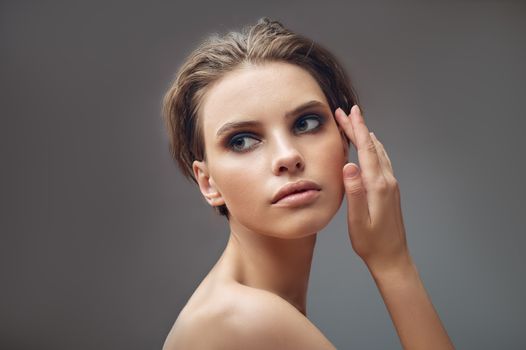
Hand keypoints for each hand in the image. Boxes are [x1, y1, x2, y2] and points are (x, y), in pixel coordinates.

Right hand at [335, 105, 411, 272]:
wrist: (392, 257)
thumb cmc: (371, 242)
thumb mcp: (357, 220)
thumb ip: (354, 191)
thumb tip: (349, 165)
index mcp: (378, 185)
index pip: (366, 150)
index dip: (357, 129)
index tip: (349, 112)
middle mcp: (387, 181)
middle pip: (372, 146)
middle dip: (358, 127)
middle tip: (345, 112)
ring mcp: (391, 184)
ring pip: (378, 152)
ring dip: (365, 136)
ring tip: (354, 124)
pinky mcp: (390, 190)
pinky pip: (381, 161)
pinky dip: (372, 148)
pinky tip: (370, 148)